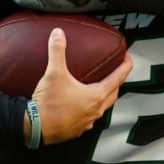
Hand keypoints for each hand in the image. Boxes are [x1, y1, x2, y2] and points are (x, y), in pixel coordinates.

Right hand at [29, 28, 132, 144]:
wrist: (35, 128)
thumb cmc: (48, 104)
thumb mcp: (54, 73)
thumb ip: (58, 51)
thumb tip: (58, 34)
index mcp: (96, 96)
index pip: (118, 78)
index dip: (125, 66)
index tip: (128, 59)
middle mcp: (95, 110)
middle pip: (114, 94)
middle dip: (117, 82)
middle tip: (116, 72)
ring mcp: (87, 122)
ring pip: (102, 108)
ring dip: (104, 97)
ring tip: (99, 87)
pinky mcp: (77, 129)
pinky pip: (89, 117)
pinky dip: (89, 108)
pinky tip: (80, 104)